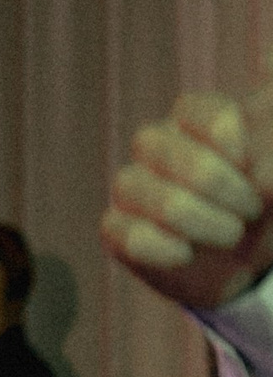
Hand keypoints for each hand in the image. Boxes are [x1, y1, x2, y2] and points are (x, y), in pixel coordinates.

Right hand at [100, 84, 272, 312]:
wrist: (253, 261)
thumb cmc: (268, 204)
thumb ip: (269, 153)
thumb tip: (257, 172)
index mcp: (196, 120)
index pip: (200, 114)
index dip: (236, 148)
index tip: (261, 174)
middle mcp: (157, 147)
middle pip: (153, 142)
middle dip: (214, 183)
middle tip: (251, 210)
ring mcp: (133, 187)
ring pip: (132, 185)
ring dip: (194, 217)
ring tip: (230, 235)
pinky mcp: (118, 230)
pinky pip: (122, 232)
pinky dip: (159, 247)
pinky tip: (187, 255)